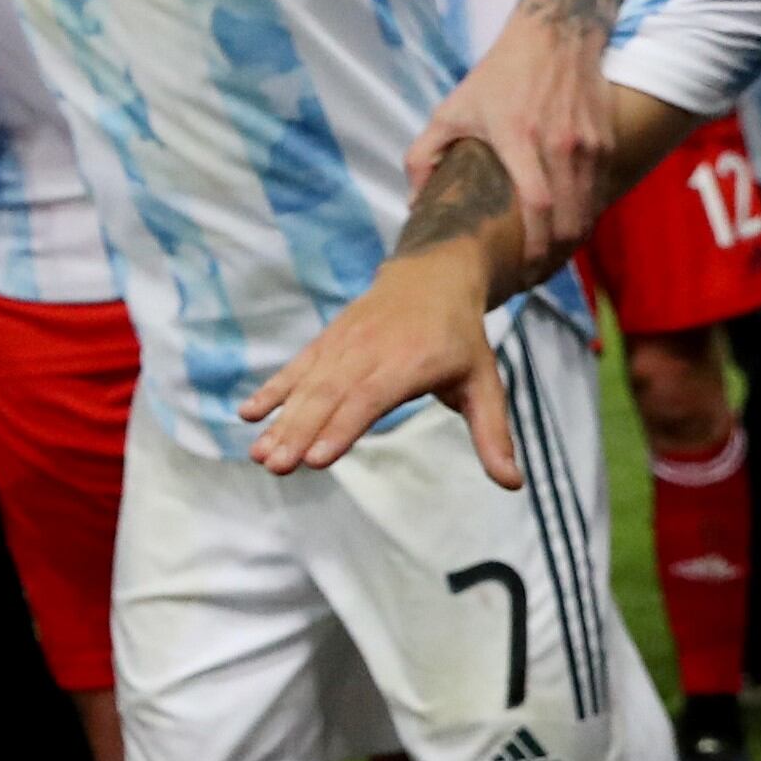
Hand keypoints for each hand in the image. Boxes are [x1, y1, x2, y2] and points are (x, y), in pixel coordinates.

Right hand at [243, 244, 516, 480]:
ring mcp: (341, 346)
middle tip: (276, 466)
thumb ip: (493, 434)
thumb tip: (513, 484)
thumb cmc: (460, 339)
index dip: (341, 428)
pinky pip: (295, 369)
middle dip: (299, 432)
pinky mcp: (325, 344)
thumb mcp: (485, 382)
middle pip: (328, 396)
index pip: (368, 398)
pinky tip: (247, 415)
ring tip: (259, 454)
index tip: (316, 458)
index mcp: (408, 363)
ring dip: (280, 421)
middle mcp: (368, 353)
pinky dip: (271, 391)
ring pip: (306, 386)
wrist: (430, 276)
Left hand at [404, 17, 608, 273]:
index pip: (536, 206)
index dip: (533, 246)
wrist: (555, 35)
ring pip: (589, 211)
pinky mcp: (607, 141)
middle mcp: (561, 143)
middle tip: (531, 281)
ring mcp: (590, 143)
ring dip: (572, 244)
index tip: (519, 273)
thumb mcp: (450, 111)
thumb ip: (424, 157)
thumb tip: (414, 205)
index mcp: (518, 137)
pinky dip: (586, 219)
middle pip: (570, 219)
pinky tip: (565, 236)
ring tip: (546, 266)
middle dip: (554, 258)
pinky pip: (600, 193)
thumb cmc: (496, 78)